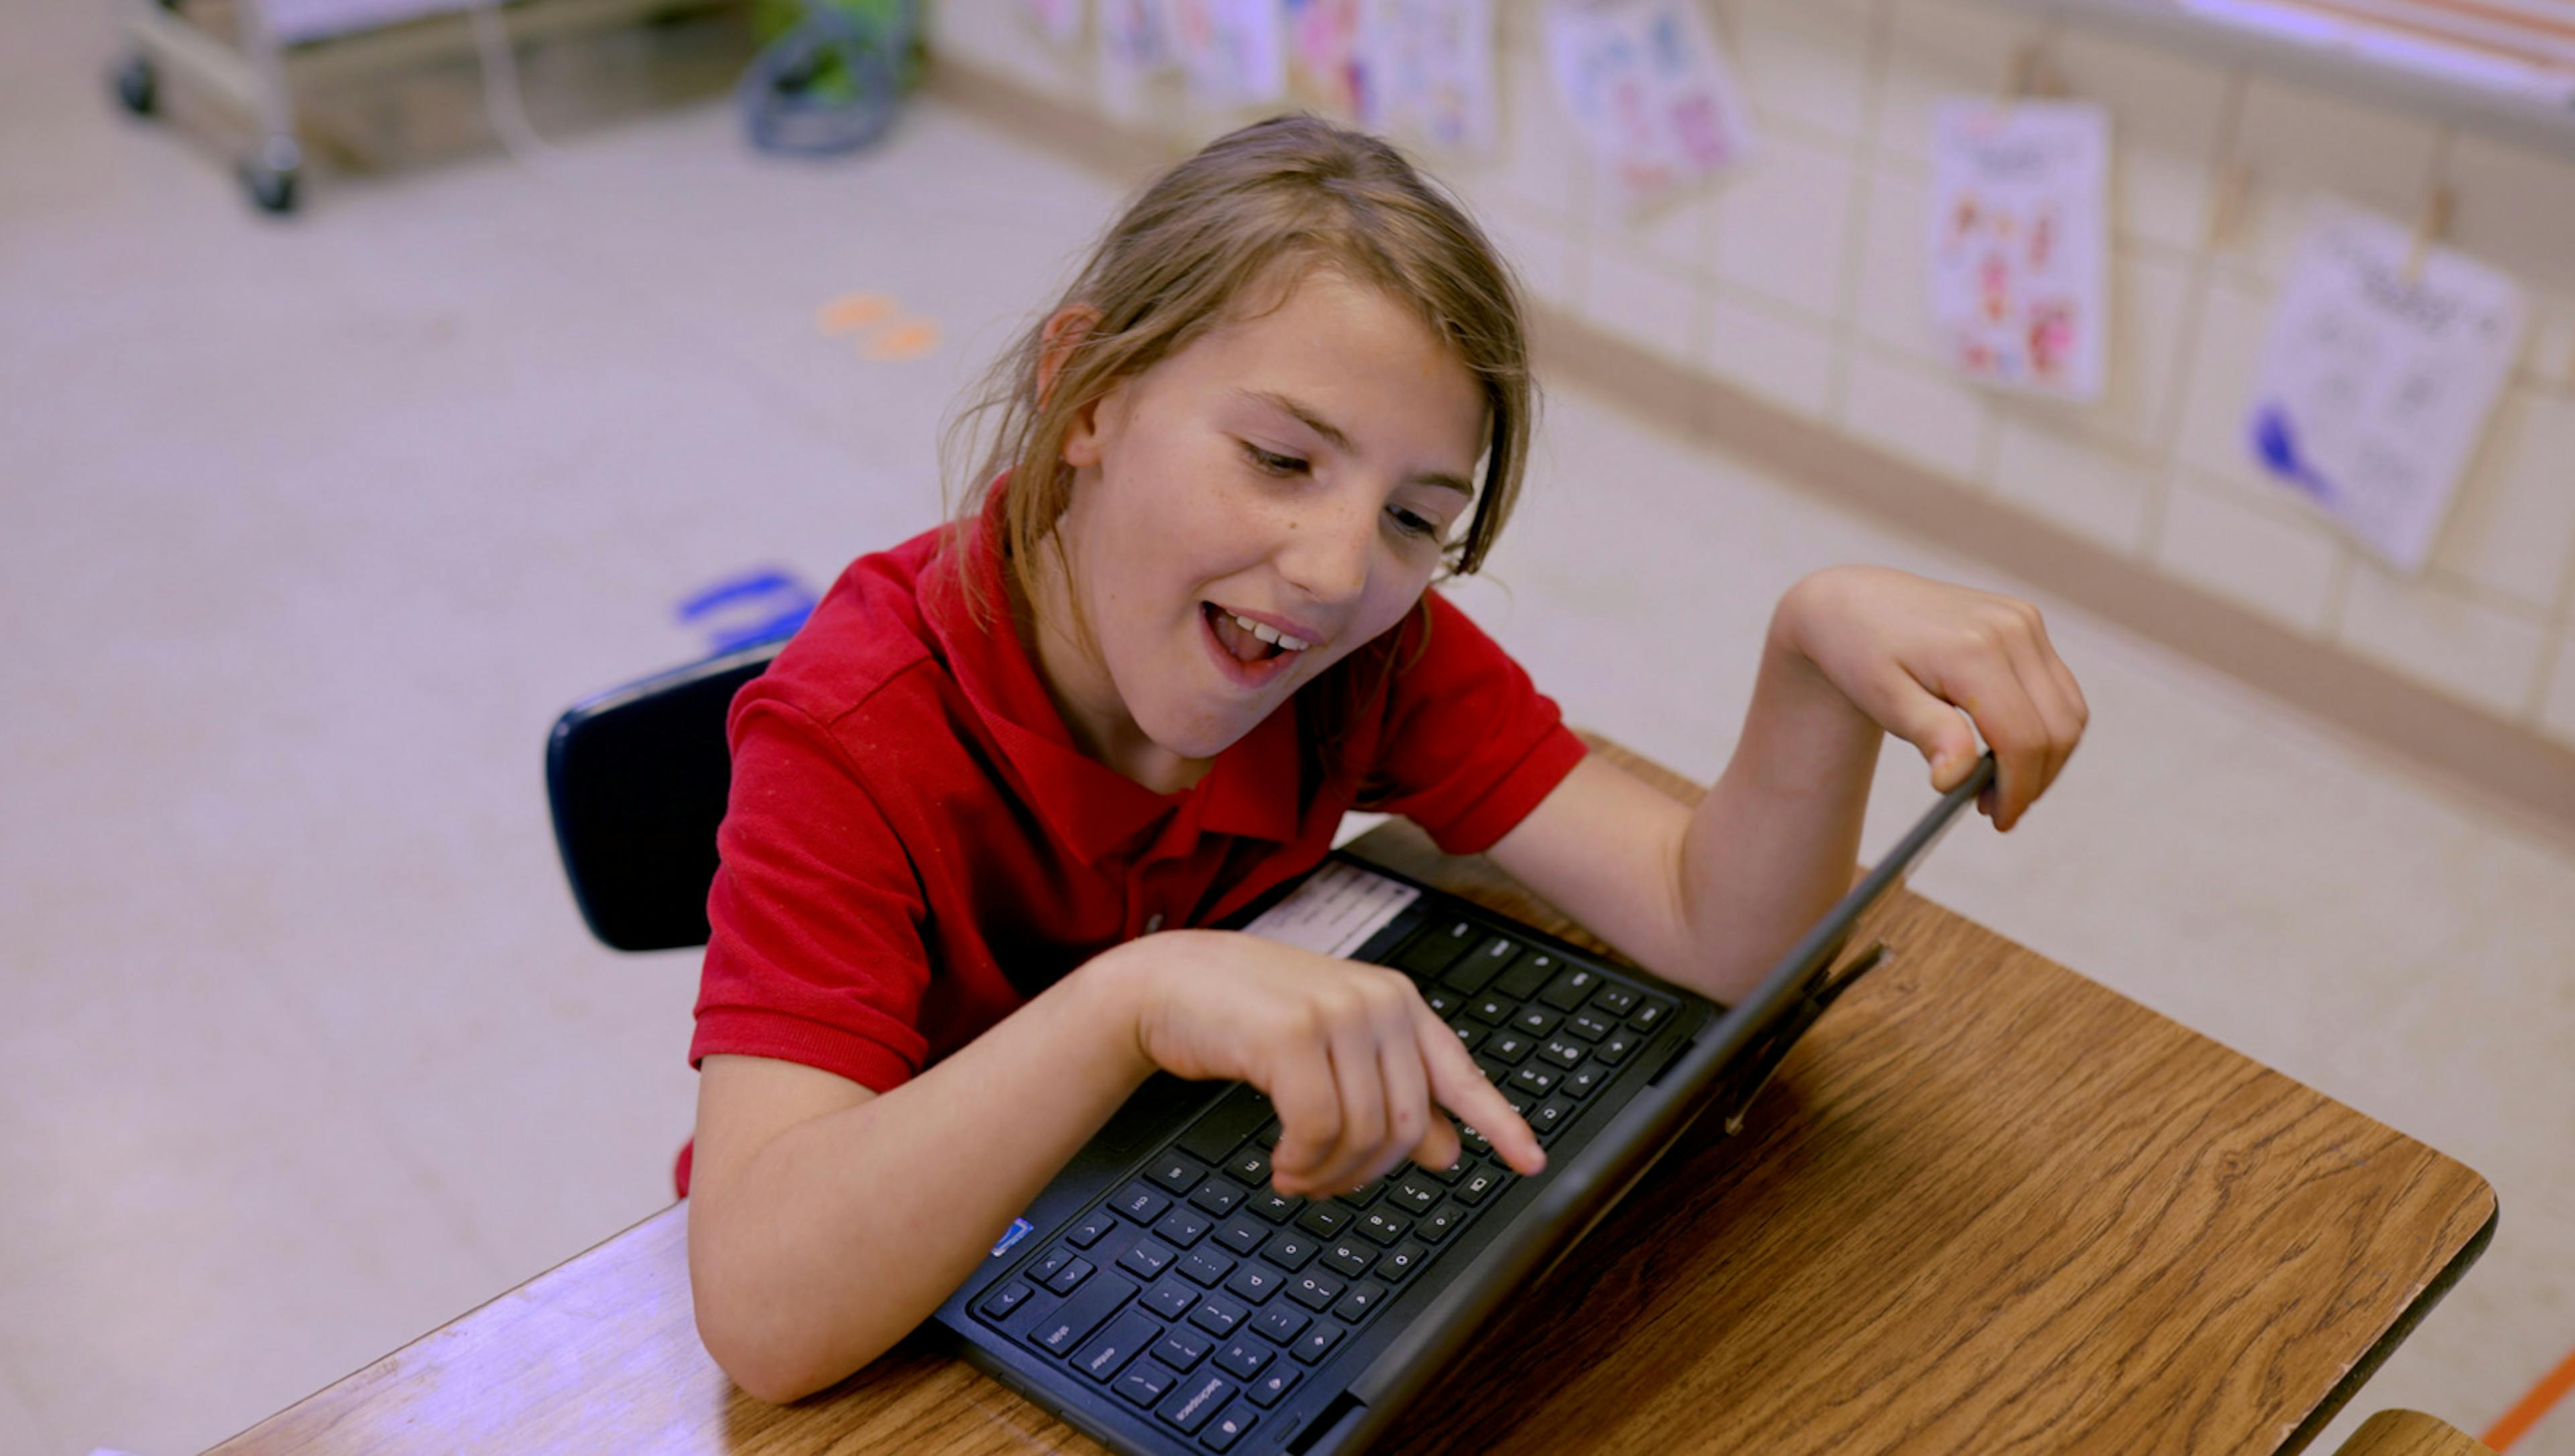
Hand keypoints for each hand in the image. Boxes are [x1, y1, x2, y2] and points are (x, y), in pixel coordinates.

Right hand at [1111, 929, 1545, 1197]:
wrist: (1165, 983)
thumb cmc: (1244, 1015)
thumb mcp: (1330, 1049)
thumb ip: (1390, 1091)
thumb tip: (1447, 1150)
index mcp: (1397, 1001)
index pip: (1459, 1072)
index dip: (1498, 1122)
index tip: (1530, 1161)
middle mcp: (1378, 1001)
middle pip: (1404, 1125)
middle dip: (1365, 1173)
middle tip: (1324, 1185)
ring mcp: (1338, 1013)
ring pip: (1363, 1134)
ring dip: (1326, 1175)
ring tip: (1296, 1176)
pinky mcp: (1294, 1034)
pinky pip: (1317, 1130)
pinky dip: (1300, 1163)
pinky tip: (1281, 1167)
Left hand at [1772, 565, 2088, 829]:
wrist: (1852, 601)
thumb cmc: (1859, 653)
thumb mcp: (1883, 700)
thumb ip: (1929, 736)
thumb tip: (1957, 780)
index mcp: (1973, 650)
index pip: (2023, 739)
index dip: (2018, 790)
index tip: (1998, 820)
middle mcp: (2010, 629)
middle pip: (2057, 729)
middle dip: (2034, 780)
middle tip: (1995, 808)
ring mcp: (2023, 620)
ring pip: (2068, 712)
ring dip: (2046, 758)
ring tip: (1999, 783)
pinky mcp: (2025, 621)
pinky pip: (2057, 688)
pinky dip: (2044, 726)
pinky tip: (2005, 746)